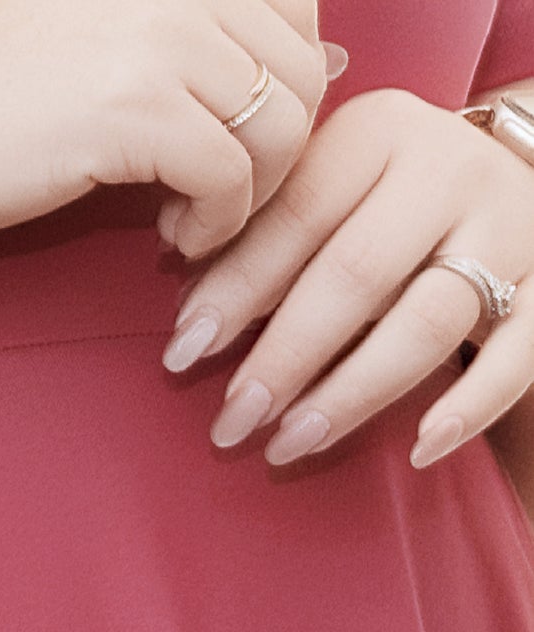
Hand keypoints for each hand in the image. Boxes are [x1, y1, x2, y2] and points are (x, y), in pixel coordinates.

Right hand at [0, 0, 331, 259]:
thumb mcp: (94, 28)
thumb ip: (197, 33)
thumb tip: (331, 57)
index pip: (295, 10)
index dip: (277, 87)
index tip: (226, 142)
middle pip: (300, 68)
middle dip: (275, 148)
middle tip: (216, 196)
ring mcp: (164, 37)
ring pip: (282, 123)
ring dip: (255, 191)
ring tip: (197, 221)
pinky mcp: (138, 111)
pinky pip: (232, 176)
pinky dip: (219, 221)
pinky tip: (176, 237)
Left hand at [168, 88, 533, 466]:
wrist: (497, 170)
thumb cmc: (371, 197)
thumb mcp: (316, 185)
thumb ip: (253, 231)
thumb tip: (180, 292)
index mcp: (379, 133)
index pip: (297, 216)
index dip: (234, 291)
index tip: (180, 355)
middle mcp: (451, 171)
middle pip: (359, 275)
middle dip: (285, 358)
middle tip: (230, 423)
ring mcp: (509, 227)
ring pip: (428, 321)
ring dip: (352, 394)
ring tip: (288, 445)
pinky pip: (518, 355)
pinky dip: (470, 408)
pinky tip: (420, 449)